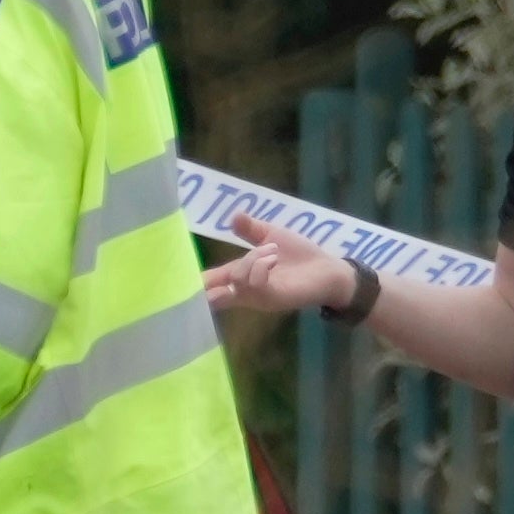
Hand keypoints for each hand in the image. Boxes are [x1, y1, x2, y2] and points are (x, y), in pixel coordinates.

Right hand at [202, 212, 357, 316]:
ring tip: (270, 251)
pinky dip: (260, 267)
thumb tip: (234, 216)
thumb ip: (252, 230)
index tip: (183, 279)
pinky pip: (255, 285)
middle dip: (209, 284)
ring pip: (237, 281)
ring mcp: (260, 297)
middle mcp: (247, 290)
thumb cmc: (301, 256)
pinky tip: (273, 258)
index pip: (214, 280)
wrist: (330, 270)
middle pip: (216, 291)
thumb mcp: (272, 237)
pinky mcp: (274, 298)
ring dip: (250, 261)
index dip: (198, 282)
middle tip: (205, 279)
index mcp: (243, 276)